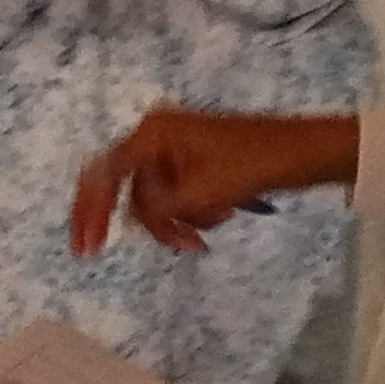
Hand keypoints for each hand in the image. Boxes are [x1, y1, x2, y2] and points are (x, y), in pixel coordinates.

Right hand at [71, 108, 357, 256]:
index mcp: (151, 134)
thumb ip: (159, 207)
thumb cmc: (251, 164)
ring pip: (158, 200)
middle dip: (160, 223)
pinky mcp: (192, 161)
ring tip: (217, 224)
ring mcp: (173, 148)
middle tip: (186, 246)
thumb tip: (135, 218)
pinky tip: (224, 212)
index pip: (105, 176)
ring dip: (182, 220)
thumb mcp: (200, 192)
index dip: (90, 212)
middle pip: (133, 193)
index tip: (86, 249)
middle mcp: (155, 136)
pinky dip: (194, 211)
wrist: (299, 151)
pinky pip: (177, 195)